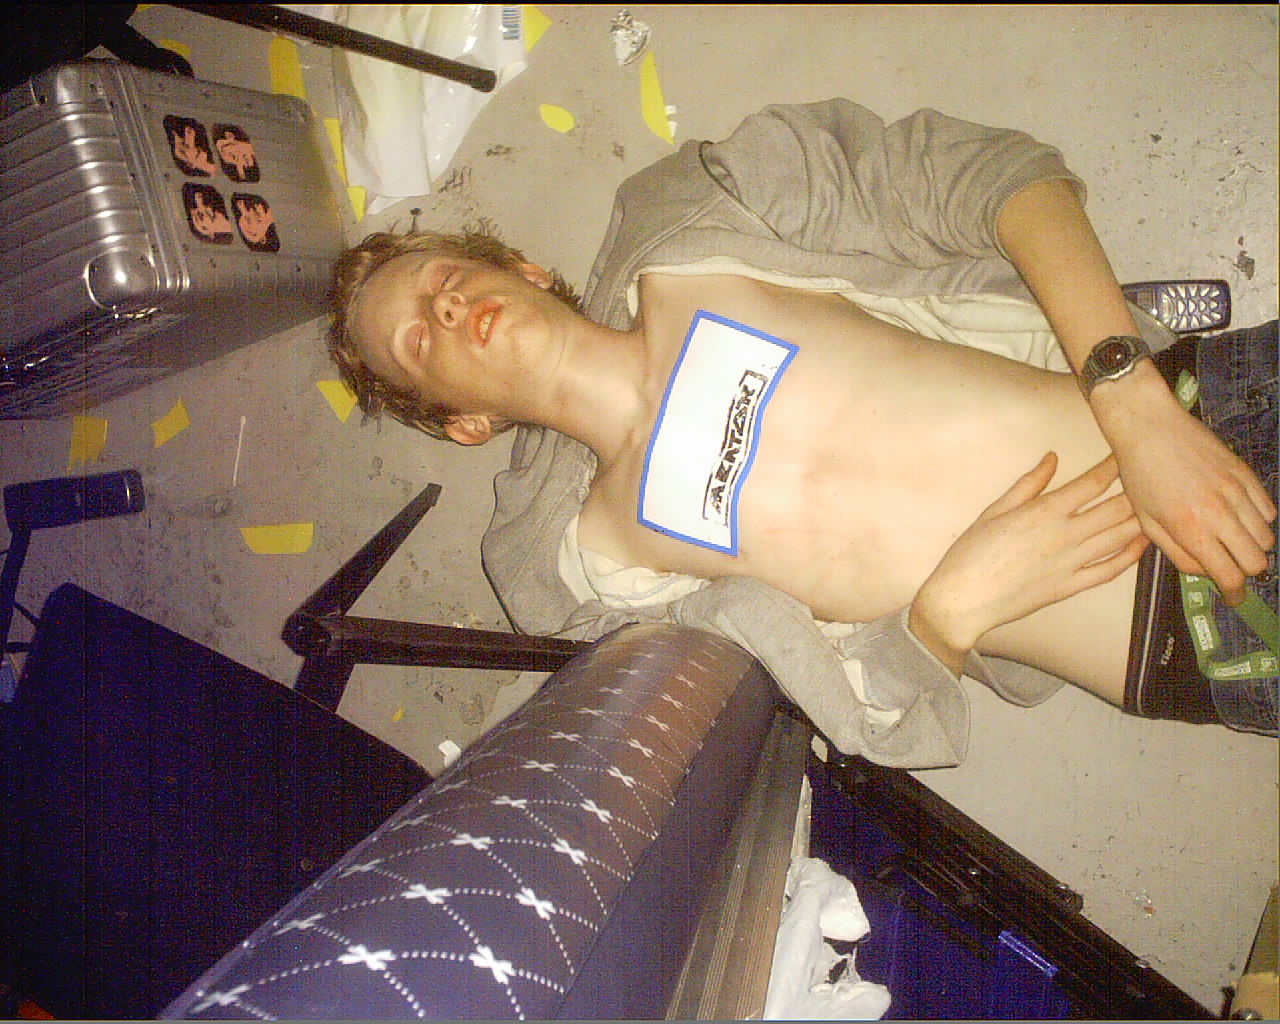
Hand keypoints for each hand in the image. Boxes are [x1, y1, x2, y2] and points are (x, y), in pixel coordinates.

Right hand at [909, 452, 1149, 673]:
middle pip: (1116, 508)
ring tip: (1153, 506)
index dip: (1113, 465)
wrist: (963, 599)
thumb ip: (1029, 484)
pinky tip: (1140, 543)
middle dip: (1136, 490)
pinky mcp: (1071, 587)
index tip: (1125, 453)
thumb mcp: (995, 510)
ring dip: (1139, 520)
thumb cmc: (971, 553)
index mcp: (1044, 512)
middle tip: (1148, 478)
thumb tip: (1052, 459)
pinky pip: (1110, 570)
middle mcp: (1065, 535)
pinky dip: (1130, 555)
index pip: (1092, 482)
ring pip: (1120, 537)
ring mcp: (1072, 563)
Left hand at [1093, 378, 1276, 605]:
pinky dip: (1259, 520)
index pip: (1229, 575)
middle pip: (1256, 561)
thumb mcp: (1147, 522)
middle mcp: (1219, 512)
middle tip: (1230, 566)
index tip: (1232, 596)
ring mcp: (1237, 491)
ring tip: (1230, 539)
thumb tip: (1206, 572)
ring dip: (1252, 546)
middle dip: (1245, 571)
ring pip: (1266, 537)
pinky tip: (1238, 516)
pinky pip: (1268, 509)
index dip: (1234, 593)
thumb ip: (1178, 553)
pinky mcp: (1246, 474)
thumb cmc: (1140, 475)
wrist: (1149, 428)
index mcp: (1190, 528)